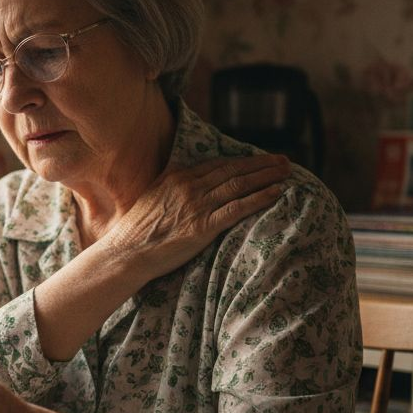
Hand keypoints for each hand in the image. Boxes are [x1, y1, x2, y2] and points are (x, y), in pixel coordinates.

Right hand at [104, 153, 290, 279]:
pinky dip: (260, 198)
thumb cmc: (136, 232)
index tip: (260, 159)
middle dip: (262, 163)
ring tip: (287, 172)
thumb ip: (170, 188)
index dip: (242, 161)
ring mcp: (197, 205)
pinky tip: (277, 193)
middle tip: (284, 160)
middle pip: (233, 170)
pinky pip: (238, 207)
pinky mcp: (203, 226)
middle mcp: (189, 186)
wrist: (126, 252)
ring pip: (240, 184)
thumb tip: (181, 186)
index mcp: (177, 177)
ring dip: (267, 176)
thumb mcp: (151, 198)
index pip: (217, 164)